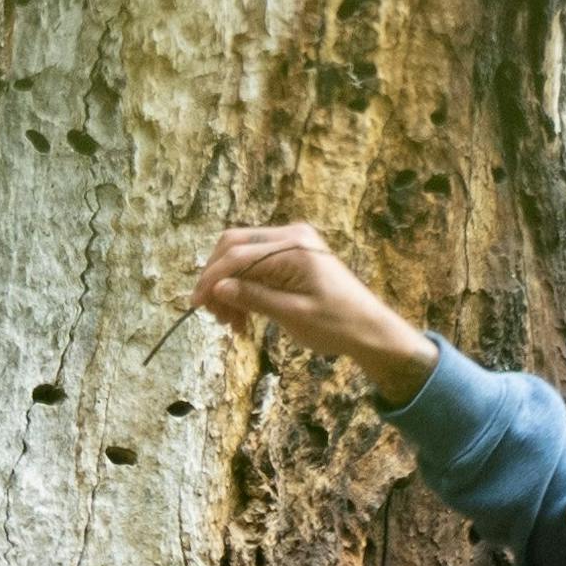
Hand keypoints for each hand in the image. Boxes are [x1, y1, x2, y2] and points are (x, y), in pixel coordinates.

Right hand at [184, 219, 433, 383]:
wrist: (369, 328)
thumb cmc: (337, 325)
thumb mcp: (292, 315)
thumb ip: (254, 298)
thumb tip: (218, 289)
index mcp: (293, 247)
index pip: (238, 255)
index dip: (212, 279)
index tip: (196, 304)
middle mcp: (291, 236)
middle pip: (235, 246)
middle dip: (217, 279)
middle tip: (213, 314)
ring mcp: (292, 243)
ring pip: (242, 256)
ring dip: (230, 287)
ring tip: (232, 323)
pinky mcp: (292, 256)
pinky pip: (257, 265)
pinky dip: (245, 288)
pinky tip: (244, 317)